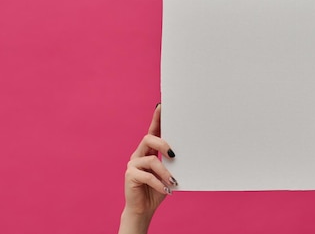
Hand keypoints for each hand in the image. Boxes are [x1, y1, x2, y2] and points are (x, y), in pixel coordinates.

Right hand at [119, 104, 176, 233]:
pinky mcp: (130, 175)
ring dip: (165, 172)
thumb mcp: (169, 173)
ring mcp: (133, 164)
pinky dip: (159, 183)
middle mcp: (139, 154)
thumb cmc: (158, 189)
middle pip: (148, 139)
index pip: (153, 131)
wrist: (143, 209)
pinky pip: (146, 176)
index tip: (162, 106)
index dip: (157, 118)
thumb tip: (184, 152)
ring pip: (151, 160)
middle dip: (162, 144)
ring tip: (173, 181)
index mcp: (148, 151)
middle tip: (174, 154)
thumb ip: (172, 163)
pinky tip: (167, 190)